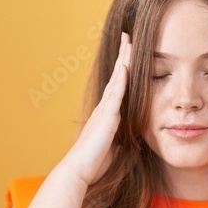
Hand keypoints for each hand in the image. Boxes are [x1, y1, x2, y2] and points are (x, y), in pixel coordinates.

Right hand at [60, 32, 131, 186]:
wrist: (78, 170)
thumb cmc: (93, 164)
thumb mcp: (113, 149)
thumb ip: (120, 139)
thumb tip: (128, 142)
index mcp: (107, 115)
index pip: (118, 88)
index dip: (124, 70)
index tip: (128, 55)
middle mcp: (105, 108)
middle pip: (117, 77)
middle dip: (123, 57)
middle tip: (127, 37)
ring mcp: (105, 111)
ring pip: (117, 80)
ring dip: (123, 60)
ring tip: (129, 42)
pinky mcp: (107, 117)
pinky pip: (116, 94)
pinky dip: (122, 79)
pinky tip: (127, 65)